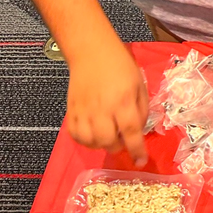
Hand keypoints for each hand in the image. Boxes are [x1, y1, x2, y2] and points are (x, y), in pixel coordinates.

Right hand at [66, 35, 148, 164]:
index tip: (140, 161)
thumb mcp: (140, 85)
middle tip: (122, 140)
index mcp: (123, 101)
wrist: (92, 52)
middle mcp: (102, 109)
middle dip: (118, 147)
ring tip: (107, 137)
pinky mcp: (71, 110)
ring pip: (90, 141)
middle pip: (108, 141)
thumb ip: (141, 109)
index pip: (131, 132)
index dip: (137, 150)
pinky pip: (75, 134)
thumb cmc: (120, 65)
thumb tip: (140, 130)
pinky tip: (92, 134)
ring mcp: (84, 110)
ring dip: (101, 145)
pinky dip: (84, 140)